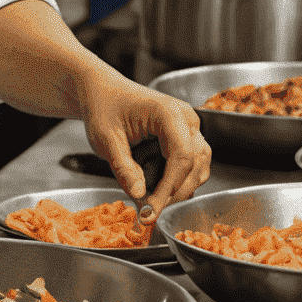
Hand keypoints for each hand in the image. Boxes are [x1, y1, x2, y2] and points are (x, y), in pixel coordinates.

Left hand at [78, 76, 209, 222]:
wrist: (103, 91)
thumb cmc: (104, 108)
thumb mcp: (105, 139)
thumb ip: (124, 169)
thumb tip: (141, 197)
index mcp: (169, 113)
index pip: (182, 157)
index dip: (169, 188)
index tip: (151, 210)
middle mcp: (186, 119)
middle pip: (195, 165)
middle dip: (173, 192)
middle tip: (148, 210)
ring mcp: (189, 128)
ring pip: (198, 168)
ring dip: (176, 188)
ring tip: (147, 195)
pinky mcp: (186, 138)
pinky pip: (192, 166)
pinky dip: (176, 180)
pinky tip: (153, 185)